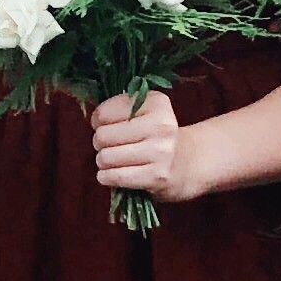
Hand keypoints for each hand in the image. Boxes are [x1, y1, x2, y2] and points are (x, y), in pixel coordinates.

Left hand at [89, 90, 190, 204]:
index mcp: (156, 103)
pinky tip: (111, 174)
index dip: (98, 120)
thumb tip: (93, 118)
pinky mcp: (157, 176)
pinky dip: (106, 177)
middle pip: (103, 135)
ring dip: (103, 161)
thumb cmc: (155, 136)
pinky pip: (115, 177)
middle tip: (109, 145)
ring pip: (106, 157)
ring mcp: (161, 152)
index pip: (105, 112)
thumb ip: (119, 108)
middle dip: (100, 143)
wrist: (187, 164)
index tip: (105, 125)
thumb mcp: (144, 112)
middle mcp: (161, 125)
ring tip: (113, 160)